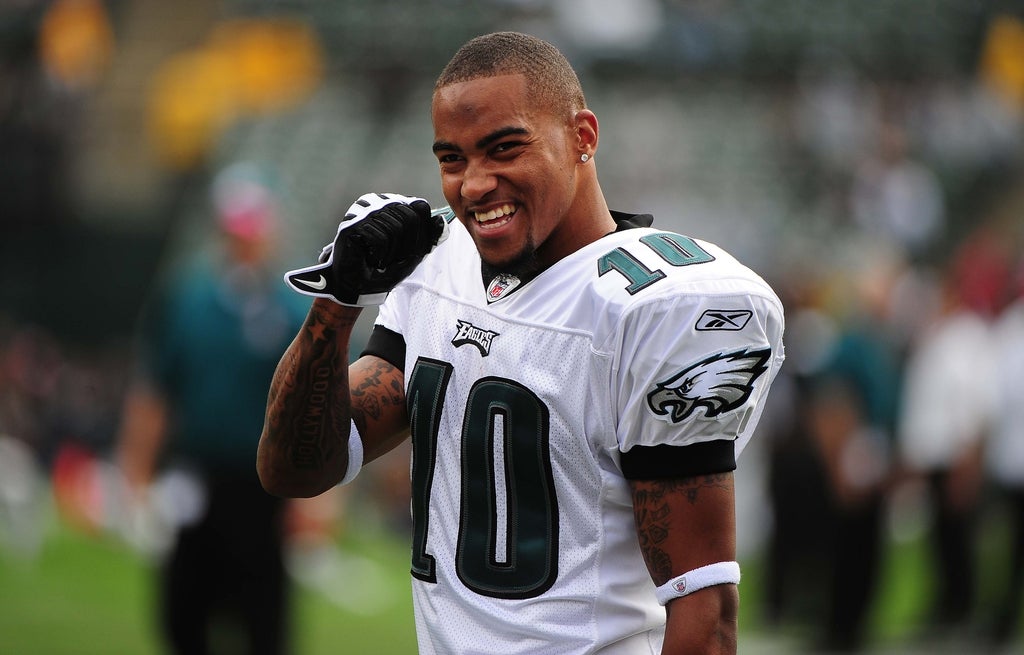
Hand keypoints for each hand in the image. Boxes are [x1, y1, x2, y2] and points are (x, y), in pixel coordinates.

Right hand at [285, 193, 446, 305]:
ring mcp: (363, 211)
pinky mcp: (351, 225)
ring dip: (392, 254)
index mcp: (393, 204)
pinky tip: (369, 258)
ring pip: (396, 229)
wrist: (356, 287)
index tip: (411, 251)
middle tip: (393, 259)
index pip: (420, 207)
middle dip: (407, 246)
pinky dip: (379, 256)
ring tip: (379, 259)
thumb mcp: (413, 255)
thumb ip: (428, 238)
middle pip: (410, 218)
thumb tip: (441, 220)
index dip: (421, 234)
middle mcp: (378, 202)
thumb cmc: (383, 270)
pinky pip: (380, 239)